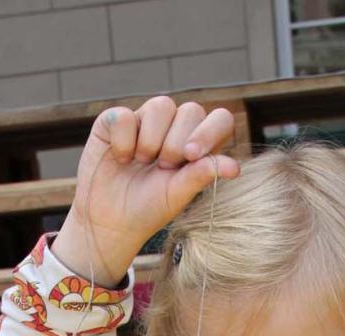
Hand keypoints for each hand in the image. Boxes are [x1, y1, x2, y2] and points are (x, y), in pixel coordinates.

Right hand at [53, 96, 239, 285]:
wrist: (110, 220)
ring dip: (151, 141)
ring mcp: (145, 120)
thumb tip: (234, 167)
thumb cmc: (148, 208)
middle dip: (176, 145)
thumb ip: (203, 175)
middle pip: (191, 110)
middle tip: (163, 168)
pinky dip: (124, 142)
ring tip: (142, 163)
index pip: (220, 119)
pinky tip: (120, 159)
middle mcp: (174, 127)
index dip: (209, 132)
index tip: (190, 156)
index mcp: (198, 144)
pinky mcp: (116, 121)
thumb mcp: (178, 195)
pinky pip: (126, 115)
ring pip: (161, 105)